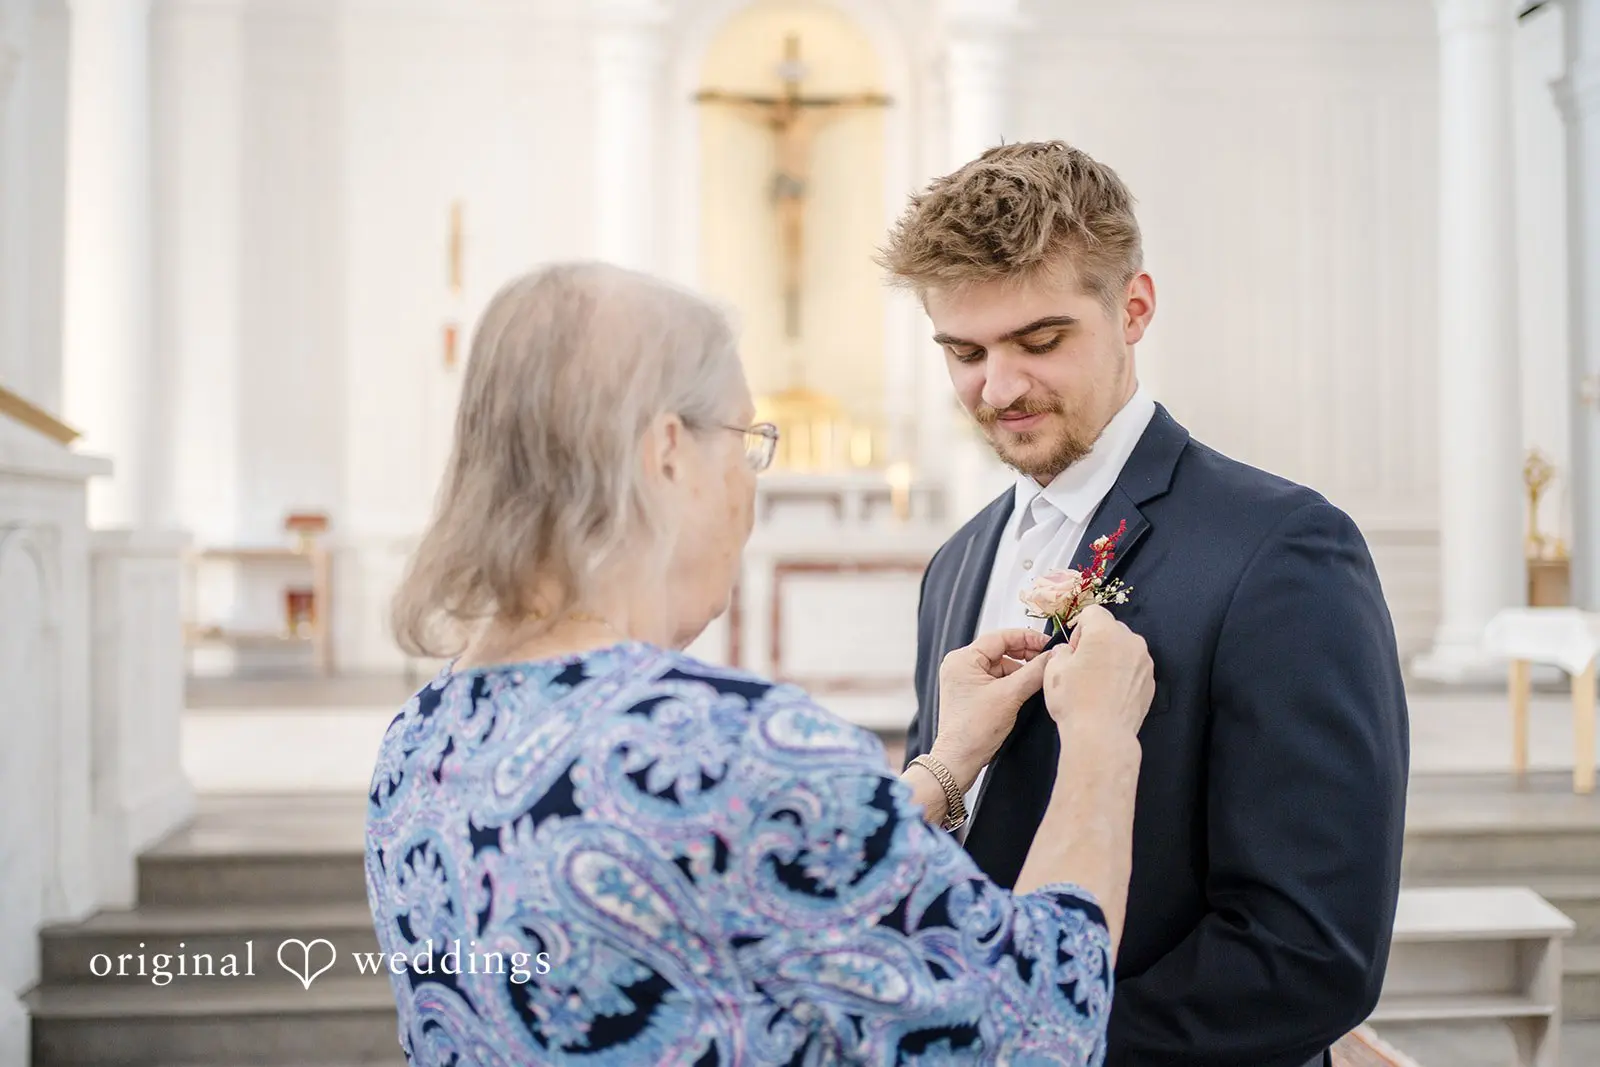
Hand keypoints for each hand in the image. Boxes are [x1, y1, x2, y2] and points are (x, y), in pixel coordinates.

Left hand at [931, 628, 1055, 788]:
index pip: (1000, 637)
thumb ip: (1034, 672)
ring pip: (1002, 666)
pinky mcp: (973, 694)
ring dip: (1022, 671)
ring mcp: (966, 680)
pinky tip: (1029, 690)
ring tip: (1041, 679)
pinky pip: (998, 680)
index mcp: (963, 659)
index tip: (1049, 644)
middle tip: (1049, 661)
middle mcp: (961, 665)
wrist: (959, 761)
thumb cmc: (975, 729)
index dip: (1027, 638)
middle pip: (1001, 650)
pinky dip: (1014, 683)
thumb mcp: (1010, 696)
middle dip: (1026, 655)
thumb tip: (1054, 655)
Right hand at [1043, 605, 1154, 737]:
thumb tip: (1067, 652)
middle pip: (1111, 629)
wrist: (1102, 736)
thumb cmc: (1075, 701)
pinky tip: (1109, 694)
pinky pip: (1134, 668)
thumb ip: (1061, 652)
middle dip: (1096, 642)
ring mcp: (1144, 662)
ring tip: (1097, 682)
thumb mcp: (1054, 670)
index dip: (1079, 629)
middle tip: (1083, 666)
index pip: (1093, 612)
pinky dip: (1123, 674)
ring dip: (1111, 657)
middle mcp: (1130, 642)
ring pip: (1125, 649)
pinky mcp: (1150, 682)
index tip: (1073, 650)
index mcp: (1105, 632)